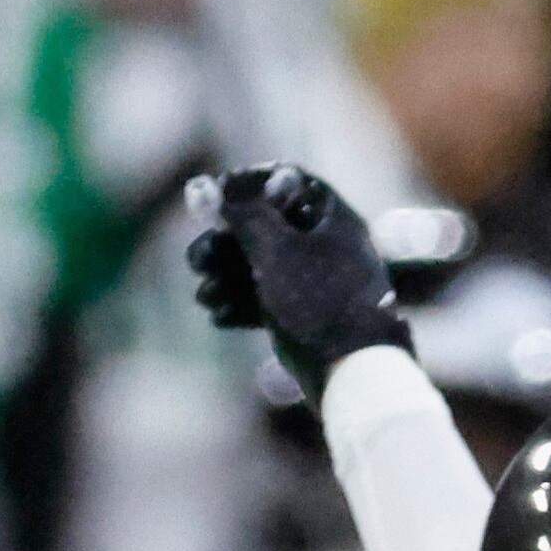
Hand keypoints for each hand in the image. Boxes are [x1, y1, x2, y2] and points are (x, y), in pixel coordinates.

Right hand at [184, 163, 410, 394]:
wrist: (354, 370)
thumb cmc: (319, 301)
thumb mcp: (277, 250)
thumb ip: (243, 215)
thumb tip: (211, 184)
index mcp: (332, 216)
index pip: (287, 180)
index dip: (247, 184)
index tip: (211, 197)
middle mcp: (328, 243)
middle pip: (265, 226)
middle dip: (225, 243)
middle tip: (197, 262)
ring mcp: (319, 280)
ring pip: (261, 265)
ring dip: (227, 276)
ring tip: (206, 297)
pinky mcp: (309, 315)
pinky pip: (269, 298)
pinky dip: (242, 303)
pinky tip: (218, 315)